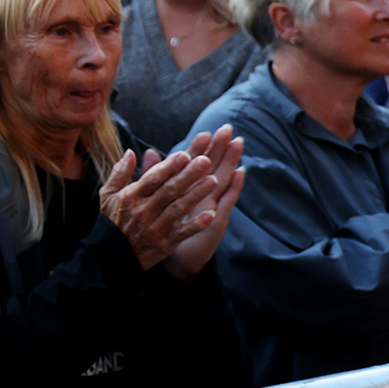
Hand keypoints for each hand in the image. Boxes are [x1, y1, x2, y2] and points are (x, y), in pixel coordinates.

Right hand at [98, 147, 218, 270]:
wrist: (112, 254)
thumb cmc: (113, 220)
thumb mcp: (108, 194)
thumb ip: (119, 172)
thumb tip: (130, 151)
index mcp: (132, 196)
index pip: (153, 178)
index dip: (169, 166)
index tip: (185, 154)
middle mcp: (144, 210)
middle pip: (170, 190)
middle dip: (188, 175)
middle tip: (205, 160)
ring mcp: (156, 227)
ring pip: (179, 208)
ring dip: (197, 194)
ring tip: (213, 180)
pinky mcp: (166, 242)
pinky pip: (183, 232)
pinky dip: (197, 224)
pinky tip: (211, 214)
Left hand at [162, 127, 245, 281]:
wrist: (178, 258)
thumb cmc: (168, 227)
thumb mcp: (156, 200)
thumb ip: (153, 176)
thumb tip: (148, 152)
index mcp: (186, 188)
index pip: (193, 163)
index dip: (198, 147)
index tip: (205, 130)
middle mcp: (202, 194)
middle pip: (212, 166)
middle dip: (219, 147)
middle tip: (228, 129)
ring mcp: (212, 205)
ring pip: (223, 179)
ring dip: (231, 161)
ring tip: (237, 144)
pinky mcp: (217, 220)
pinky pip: (226, 202)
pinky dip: (234, 188)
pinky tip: (241, 173)